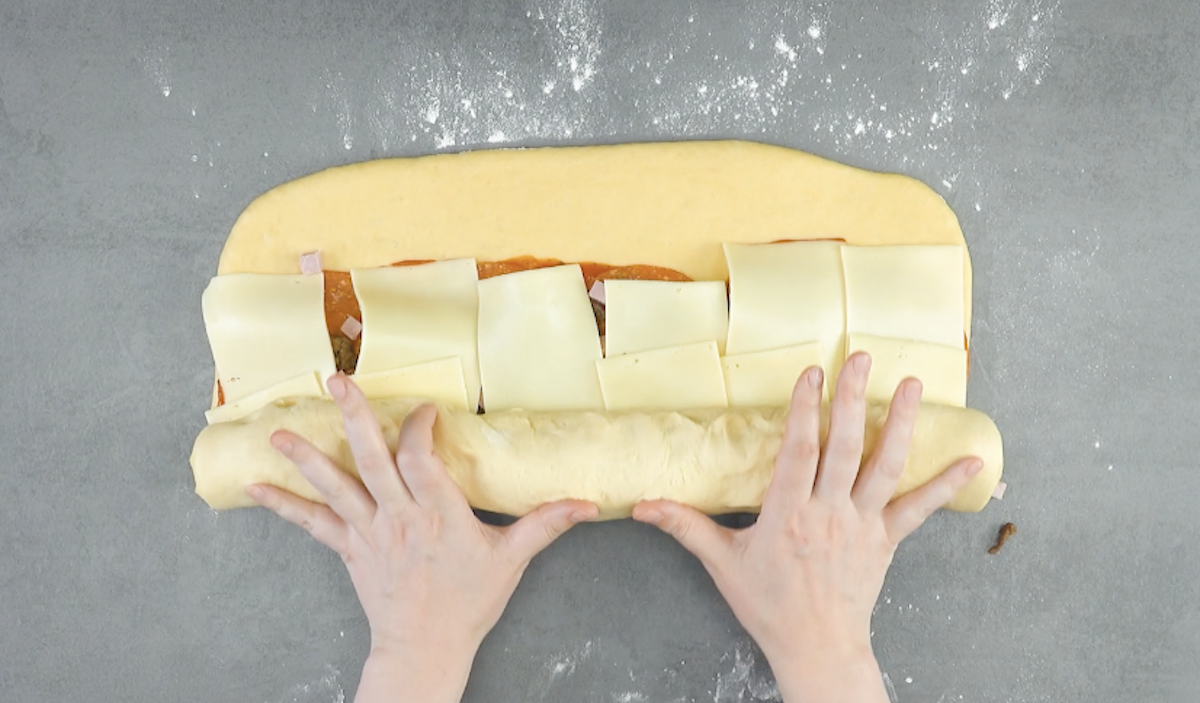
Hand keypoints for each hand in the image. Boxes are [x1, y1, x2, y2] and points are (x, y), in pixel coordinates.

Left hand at [246, 374, 597, 702]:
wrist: (426, 648)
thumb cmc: (467, 604)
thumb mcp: (512, 560)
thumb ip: (545, 524)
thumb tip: (586, 504)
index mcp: (437, 512)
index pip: (420, 456)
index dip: (419, 427)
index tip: (424, 410)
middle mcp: (397, 515)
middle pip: (370, 457)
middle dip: (353, 416)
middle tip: (336, 381)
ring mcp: (368, 532)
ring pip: (334, 485)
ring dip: (305, 456)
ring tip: (278, 430)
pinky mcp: (349, 550)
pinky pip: (312, 524)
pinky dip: (283, 505)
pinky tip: (254, 486)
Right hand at [633, 353, 982, 702]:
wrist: (815, 647)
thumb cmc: (768, 605)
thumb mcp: (722, 563)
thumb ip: (685, 526)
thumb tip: (641, 504)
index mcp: (788, 514)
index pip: (798, 449)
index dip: (805, 408)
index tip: (812, 372)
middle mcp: (829, 513)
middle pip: (845, 445)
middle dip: (853, 398)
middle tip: (862, 357)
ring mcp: (862, 525)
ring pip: (884, 466)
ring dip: (900, 423)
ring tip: (911, 385)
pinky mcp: (886, 540)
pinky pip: (918, 508)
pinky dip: (945, 484)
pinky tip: (972, 461)